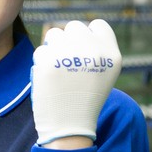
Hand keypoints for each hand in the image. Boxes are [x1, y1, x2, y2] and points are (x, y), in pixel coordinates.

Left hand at [31, 19, 121, 145]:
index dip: (88, 36)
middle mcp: (93, 50)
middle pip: (74, 27)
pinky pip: (41, 50)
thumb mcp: (103, 74)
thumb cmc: (85, 100)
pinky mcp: (48, 61)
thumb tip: (77, 31)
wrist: (70, 126)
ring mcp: (70, 54)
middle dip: (68, 40)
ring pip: (54, 34)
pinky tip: (49, 77)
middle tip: (66, 61)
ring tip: (57, 67)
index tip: (82, 51)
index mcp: (111, 54)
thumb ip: (96, 50)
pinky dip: (41, 62)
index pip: (98, 26)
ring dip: (53, 46)